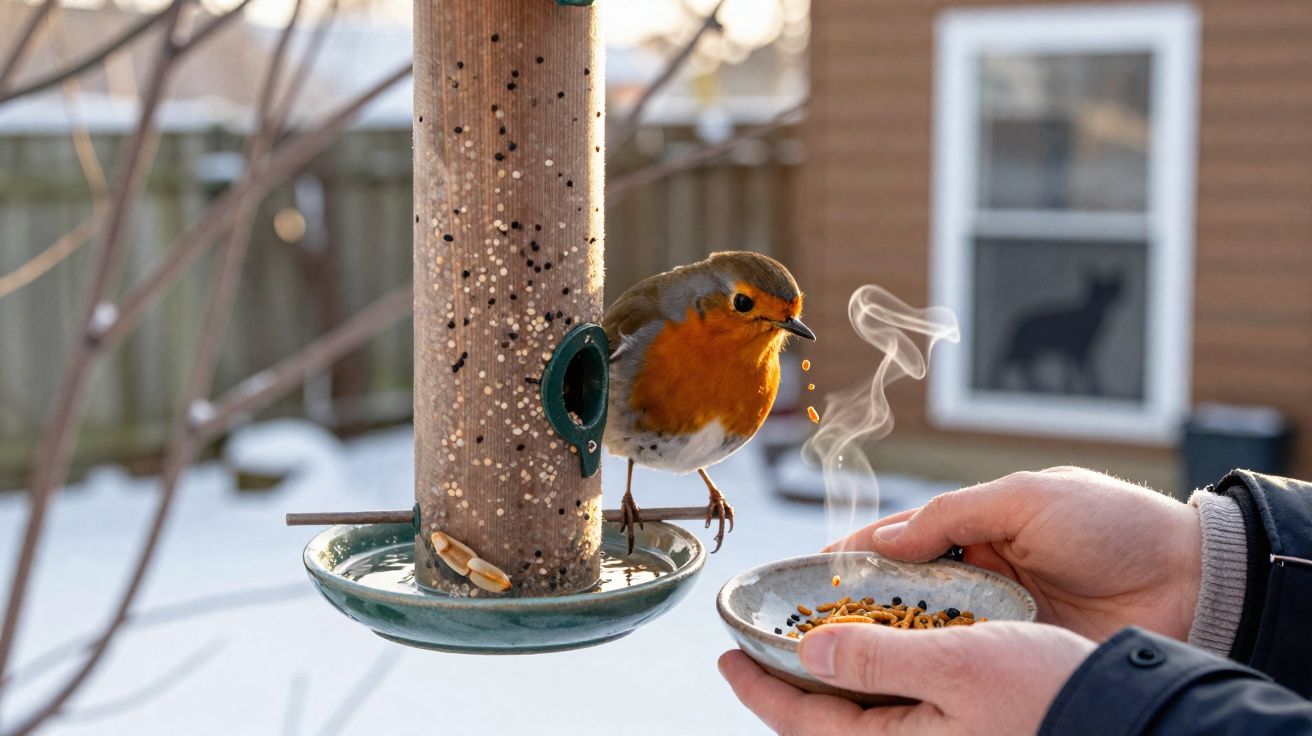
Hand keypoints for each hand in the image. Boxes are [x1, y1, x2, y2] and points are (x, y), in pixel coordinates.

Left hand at [719, 620, 1094, 734]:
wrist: (1127, 719)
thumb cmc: (1049, 695)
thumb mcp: (956, 664)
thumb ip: (877, 660)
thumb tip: (810, 654)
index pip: (805, 723)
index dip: (759, 690)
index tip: (725, 659)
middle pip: (827, 726)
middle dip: (786, 691)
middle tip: (754, 654)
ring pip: (861, 720)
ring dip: (828, 686)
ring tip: (804, 650)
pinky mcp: (963, 731)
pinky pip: (896, 714)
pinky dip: (871, 685)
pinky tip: (871, 658)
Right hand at [828, 467, 1201, 641]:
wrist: (1191, 579)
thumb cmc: (1114, 523)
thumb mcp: (1027, 498)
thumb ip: (954, 513)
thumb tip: (888, 537)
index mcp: (979, 526)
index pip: (901, 540)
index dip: (854, 555)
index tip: (812, 574)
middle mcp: (981, 573)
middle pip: (903, 591)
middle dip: (858, 606)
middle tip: (813, 624)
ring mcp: (999, 617)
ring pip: (927, 630)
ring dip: (887, 639)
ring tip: (841, 653)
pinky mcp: (1021, 655)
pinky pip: (966, 660)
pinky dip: (932, 665)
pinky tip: (898, 673)